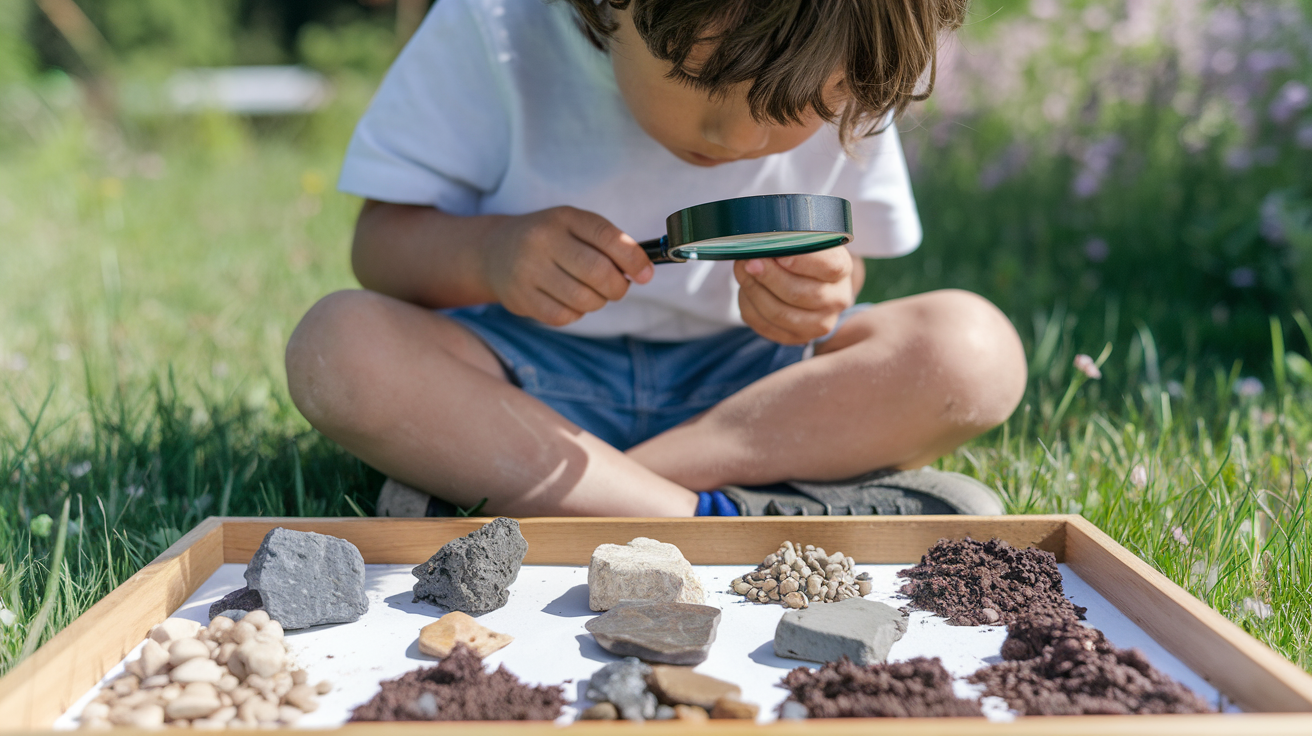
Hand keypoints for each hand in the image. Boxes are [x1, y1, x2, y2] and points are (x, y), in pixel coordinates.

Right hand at [482, 207, 653, 325]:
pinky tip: (570, 301)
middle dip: (618, 287)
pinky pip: (564, 316)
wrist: (494, 251)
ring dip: (598, 301)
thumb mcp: (575, 226)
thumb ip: (609, 243)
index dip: (634, 259)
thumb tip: (644, 271)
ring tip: (591, 292)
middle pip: (598, 273)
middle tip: (617, 287)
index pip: (608, 237)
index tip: (645, 275)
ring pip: (584, 299)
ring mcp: (528, 270)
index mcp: (564, 218)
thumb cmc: (549, 239)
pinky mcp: (521, 298)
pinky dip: (576, 313)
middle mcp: (543, 240)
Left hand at [734, 248, 854, 343]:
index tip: (777, 254)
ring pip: (778, 313)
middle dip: (767, 276)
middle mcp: (836, 300)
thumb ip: (792, 240)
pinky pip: (764, 324)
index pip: (828, 267)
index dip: (800, 262)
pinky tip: (746, 290)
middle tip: (748, 261)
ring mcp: (818, 324)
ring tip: (742, 270)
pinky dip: (749, 305)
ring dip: (753, 290)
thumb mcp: (807, 241)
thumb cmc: (805, 256)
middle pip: (798, 294)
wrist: (812, 282)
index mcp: (842, 270)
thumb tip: (763, 246)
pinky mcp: (796, 337)